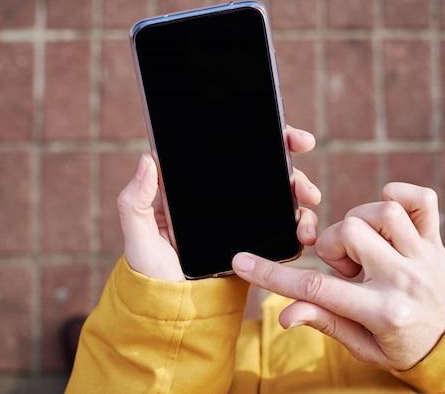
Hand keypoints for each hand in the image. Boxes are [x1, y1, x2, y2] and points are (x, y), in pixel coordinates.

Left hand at [117, 125, 321, 280]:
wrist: (174, 308)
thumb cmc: (151, 271)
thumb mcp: (139, 236)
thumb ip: (135, 202)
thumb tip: (147, 160)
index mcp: (196, 185)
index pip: (229, 150)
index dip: (261, 137)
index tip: (285, 135)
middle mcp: (222, 195)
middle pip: (263, 167)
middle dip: (290, 163)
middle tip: (301, 175)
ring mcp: (242, 217)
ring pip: (279, 193)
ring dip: (300, 191)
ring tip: (309, 201)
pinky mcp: (255, 238)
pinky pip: (282, 224)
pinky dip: (299, 222)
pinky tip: (305, 229)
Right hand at [232, 183, 444, 369]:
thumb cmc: (405, 345)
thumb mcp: (364, 346)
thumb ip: (326, 322)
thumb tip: (285, 315)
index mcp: (383, 311)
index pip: (317, 289)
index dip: (272, 275)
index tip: (242, 262)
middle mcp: (405, 278)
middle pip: (350, 232)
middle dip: (333, 245)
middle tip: (345, 268)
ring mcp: (423, 255)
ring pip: (381, 211)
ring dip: (360, 223)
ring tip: (366, 249)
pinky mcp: (435, 239)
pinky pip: (420, 200)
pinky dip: (399, 197)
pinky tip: (387, 218)